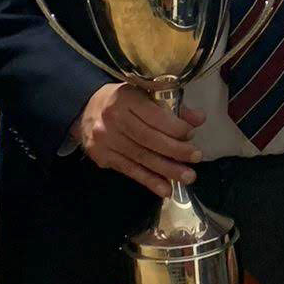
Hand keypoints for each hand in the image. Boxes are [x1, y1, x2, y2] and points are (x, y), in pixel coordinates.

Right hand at [71, 83, 204, 197]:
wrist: (84, 109)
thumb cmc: (120, 101)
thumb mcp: (143, 94)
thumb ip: (171, 107)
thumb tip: (199, 119)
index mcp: (125, 98)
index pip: (155, 116)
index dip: (175, 128)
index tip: (191, 135)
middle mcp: (113, 118)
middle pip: (149, 139)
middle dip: (176, 151)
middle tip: (196, 158)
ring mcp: (106, 139)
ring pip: (141, 158)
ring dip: (167, 170)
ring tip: (188, 177)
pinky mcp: (102, 157)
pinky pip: (130, 171)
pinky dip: (149, 181)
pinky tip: (166, 189)